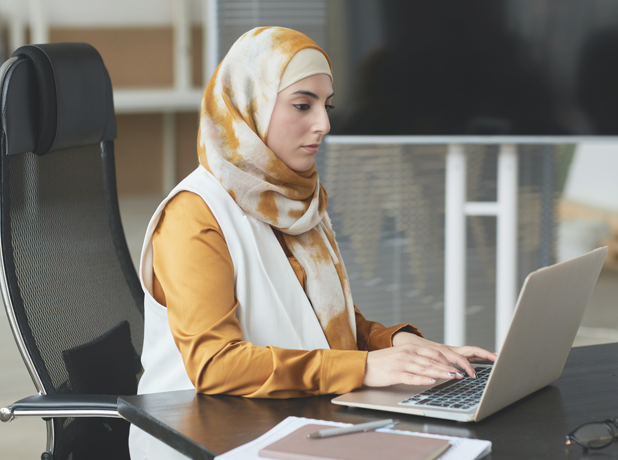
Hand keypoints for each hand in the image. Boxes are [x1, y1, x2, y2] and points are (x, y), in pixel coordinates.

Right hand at [362, 332, 496, 387]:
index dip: (448, 360)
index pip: (434, 353)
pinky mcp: (395, 373)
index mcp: (410, 349)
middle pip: (432, 360)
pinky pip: (411, 377)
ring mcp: (401, 363)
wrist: (362, 365)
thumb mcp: (401, 357)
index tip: (460, 367)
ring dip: (440, 373)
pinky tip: (431, 381)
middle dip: (449, 367)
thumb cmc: (382, 363)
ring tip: (452, 377)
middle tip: (462, 373)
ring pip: (425, 368)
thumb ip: (417, 360)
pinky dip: (423, 379)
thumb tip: (434, 368)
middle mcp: (407, 354)